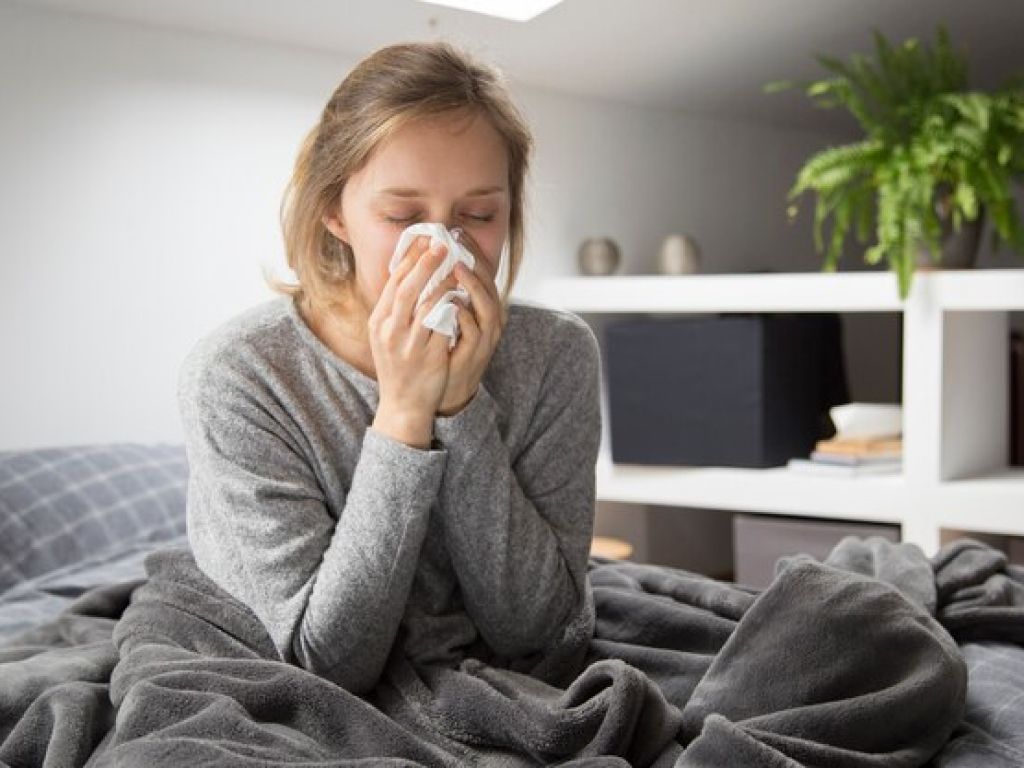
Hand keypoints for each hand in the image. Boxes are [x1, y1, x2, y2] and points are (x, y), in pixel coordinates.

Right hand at [369, 235, 455, 446]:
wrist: (402, 404)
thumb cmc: (398, 367)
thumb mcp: (387, 335)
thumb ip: (396, 309)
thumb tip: (410, 274)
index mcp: (378, 322)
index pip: (393, 283)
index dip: (409, 259)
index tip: (423, 239)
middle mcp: (389, 331)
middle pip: (407, 289)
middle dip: (425, 263)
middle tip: (442, 244)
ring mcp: (408, 344)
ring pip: (426, 305)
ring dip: (442, 283)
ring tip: (456, 267)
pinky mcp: (428, 356)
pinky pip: (442, 326)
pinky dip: (452, 308)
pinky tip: (462, 295)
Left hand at [436, 232, 506, 416]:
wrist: (444, 390)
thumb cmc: (444, 350)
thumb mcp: (446, 317)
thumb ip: (442, 292)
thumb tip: (427, 262)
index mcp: (482, 307)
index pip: (481, 272)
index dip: (471, 251)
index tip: (455, 231)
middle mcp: (489, 320)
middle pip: (489, 284)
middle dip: (474, 261)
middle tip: (457, 242)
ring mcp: (484, 338)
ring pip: (487, 306)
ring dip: (472, 286)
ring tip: (457, 268)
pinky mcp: (475, 354)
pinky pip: (474, 332)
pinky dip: (464, 316)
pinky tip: (451, 303)